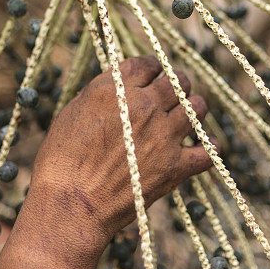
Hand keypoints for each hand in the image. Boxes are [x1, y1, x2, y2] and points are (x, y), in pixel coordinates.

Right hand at [0, 56, 211, 268]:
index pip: (148, 63)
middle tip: (173, 93)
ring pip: (197, 108)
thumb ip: (103, 93)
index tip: (153, 74)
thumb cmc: (62, 161)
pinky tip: (203, 148)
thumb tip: (122, 87)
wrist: (72, 205)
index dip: (153, 67)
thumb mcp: (74, 112)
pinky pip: (207, 151)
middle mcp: (145, 106)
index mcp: (117, 89)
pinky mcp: (175, 166)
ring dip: (193, 110)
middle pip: (178, 81)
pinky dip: (207, 149)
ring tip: (186, 118)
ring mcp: (164, 135)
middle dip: (177, 84)